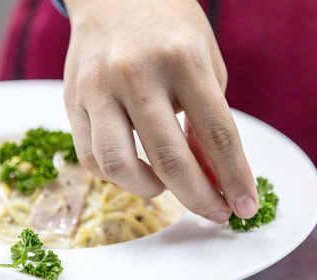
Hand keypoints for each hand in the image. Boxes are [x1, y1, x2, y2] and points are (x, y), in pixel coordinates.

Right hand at [63, 0, 257, 222]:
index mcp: (183, 59)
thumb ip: (208, 121)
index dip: (235, 178)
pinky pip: (90, 156)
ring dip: (150, 190)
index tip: (244, 207)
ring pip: (117, 165)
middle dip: (198, 198)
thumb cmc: (170, 30)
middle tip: (213, 211)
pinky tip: (136, 167)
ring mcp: (97, 87)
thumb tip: (211, 177)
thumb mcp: (205, 65)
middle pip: (170, 158)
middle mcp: (136, 73)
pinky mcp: (72, 99)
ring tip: (167, 186)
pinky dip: (117, 176)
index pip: (217, 134)